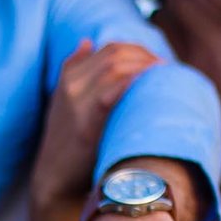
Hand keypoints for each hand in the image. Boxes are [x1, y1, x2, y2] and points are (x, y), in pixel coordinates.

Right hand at [32, 39, 157, 210]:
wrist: (53, 179)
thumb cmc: (67, 144)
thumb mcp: (65, 102)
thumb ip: (75, 71)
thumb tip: (87, 41)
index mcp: (68, 76)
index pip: (109, 48)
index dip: (138, 50)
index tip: (157, 62)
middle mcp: (71, 83)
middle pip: (115, 53)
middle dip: (146, 56)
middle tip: (166, 69)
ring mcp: (76, 100)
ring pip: (116, 66)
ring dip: (145, 66)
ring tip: (165, 76)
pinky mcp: (85, 121)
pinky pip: (112, 89)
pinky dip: (134, 79)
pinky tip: (151, 81)